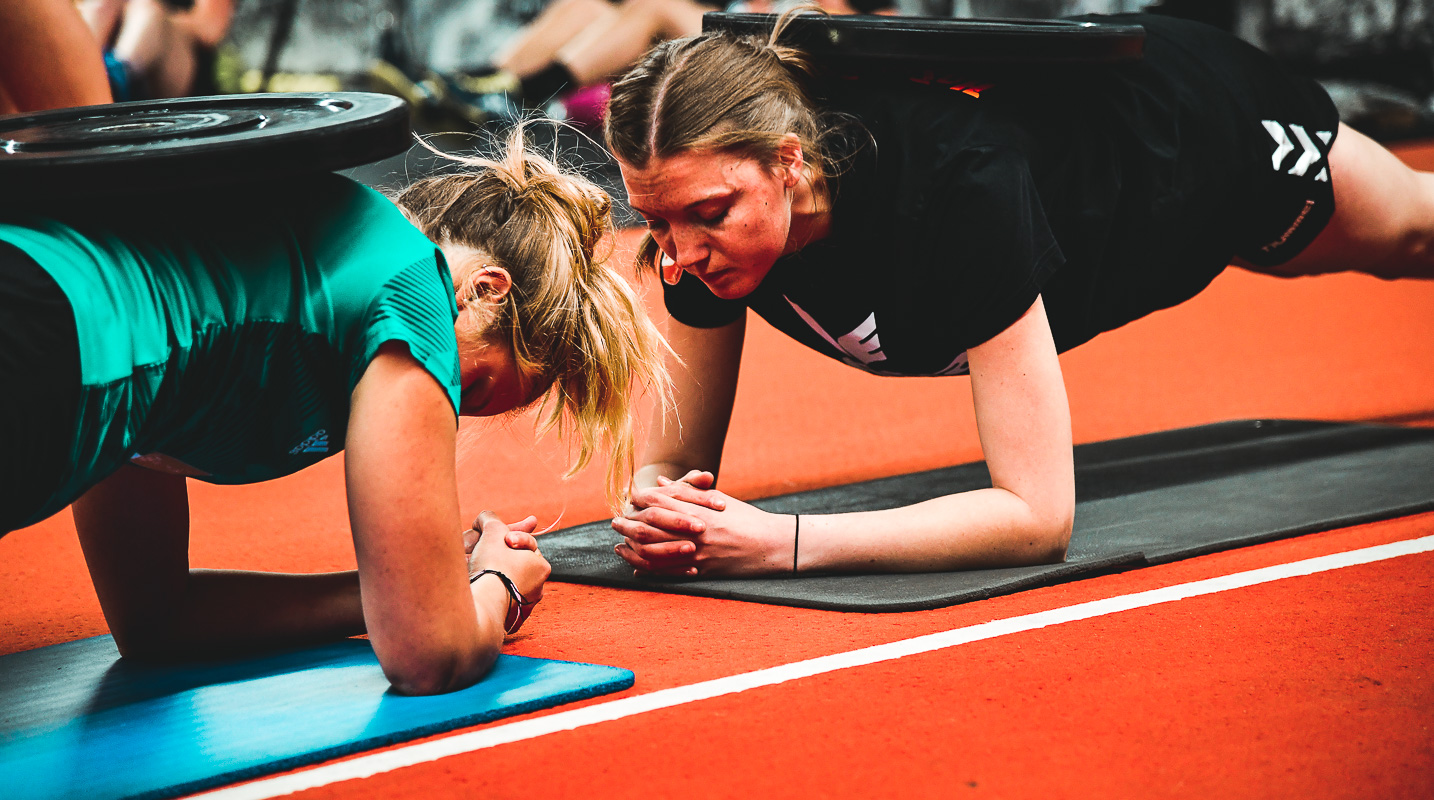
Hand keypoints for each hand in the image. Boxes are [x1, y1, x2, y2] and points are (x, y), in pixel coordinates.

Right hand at [467, 511, 549, 632]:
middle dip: (498, 558)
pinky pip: (497, 603)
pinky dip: (487, 595)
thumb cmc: (492, 565)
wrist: (483, 604)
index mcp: (542, 567)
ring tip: (474, 571)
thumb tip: (486, 517)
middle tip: (481, 554)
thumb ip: (491, 519)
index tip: (497, 539)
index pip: (524, 543)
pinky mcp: (507, 624)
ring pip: (505, 584)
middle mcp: (538, 589)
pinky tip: (476, 590)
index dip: (506, 536)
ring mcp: (524, 609)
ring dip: (491, 576)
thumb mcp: (492, 531)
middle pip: (514, 565)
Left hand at [612, 491, 794, 577]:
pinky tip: (636, 567)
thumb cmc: (746, 518)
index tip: (628, 500)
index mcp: (699, 511)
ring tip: (619, 545)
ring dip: (633, 549)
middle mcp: (695, 532)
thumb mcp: (718, 499)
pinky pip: (669, 573)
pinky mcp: (702, 571)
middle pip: (651, 528)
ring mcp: (698, 554)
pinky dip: (649, 570)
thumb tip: (660, 481)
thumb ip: (687, 491)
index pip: (660, 503)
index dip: (641, 501)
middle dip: (628, 525)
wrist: (772, 544)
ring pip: (655, 553)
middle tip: (614, 522)